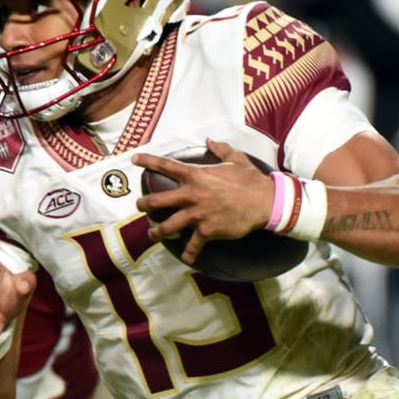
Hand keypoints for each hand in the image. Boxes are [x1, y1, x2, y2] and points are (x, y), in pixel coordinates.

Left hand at [134, 138, 273, 265]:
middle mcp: (192, 195)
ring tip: (152, 234)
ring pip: (168, 226)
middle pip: (157, 200)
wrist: (264, 202)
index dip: (148, 161)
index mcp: (196, 175)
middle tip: (140, 206)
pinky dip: (189, 254)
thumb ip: (220, 149)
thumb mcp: (236, 159)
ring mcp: (198, 215)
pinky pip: (193, 245)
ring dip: (157, 232)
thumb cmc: (250, 180)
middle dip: (144, 204)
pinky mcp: (207, 231)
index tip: (134, 160)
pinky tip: (187, 259)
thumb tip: (210, 140)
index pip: (166, 166)